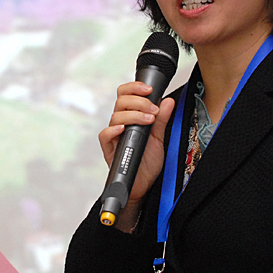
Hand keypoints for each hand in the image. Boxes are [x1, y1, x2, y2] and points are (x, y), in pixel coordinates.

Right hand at [99, 82, 175, 221]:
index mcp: (131, 117)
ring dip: (133, 114)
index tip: (149, 89)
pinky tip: (124, 128)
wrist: (144, 185)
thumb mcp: (160, 138)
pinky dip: (113, 130)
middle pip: (120, 101)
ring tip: (148, 121)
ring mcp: (114, 136)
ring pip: (115, 116)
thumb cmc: (148, 162)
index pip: (126, 94)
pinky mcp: (109, 149)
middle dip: (139, 101)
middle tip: (153, 110)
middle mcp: (121, 124)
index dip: (134, 88)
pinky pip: (105, 135)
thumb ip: (163, 119)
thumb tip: (168, 101)